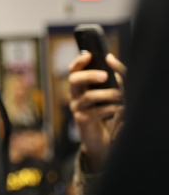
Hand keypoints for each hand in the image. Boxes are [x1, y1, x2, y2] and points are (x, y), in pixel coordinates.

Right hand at [68, 51, 125, 170]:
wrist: (102, 139)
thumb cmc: (106, 113)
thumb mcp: (108, 93)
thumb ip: (111, 77)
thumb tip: (111, 59)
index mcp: (80, 86)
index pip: (74, 70)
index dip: (79, 61)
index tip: (89, 55)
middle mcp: (75, 95)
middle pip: (74, 80)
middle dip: (89, 75)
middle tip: (105, 76)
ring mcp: (77, 108)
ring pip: (88, 96)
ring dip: (106, 94)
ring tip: (120, 95)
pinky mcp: (82, 120)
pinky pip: (95, 111)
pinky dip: (109, 109)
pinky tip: (118, 109)